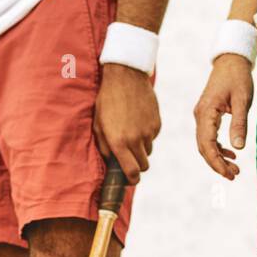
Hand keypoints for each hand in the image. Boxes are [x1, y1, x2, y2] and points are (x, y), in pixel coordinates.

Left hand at [94, 64, 159, 182]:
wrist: (126, 76)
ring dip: (141, 148)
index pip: (132, 172)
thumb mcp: (98, 124)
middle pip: (144, 165)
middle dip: (137, 165)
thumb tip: (111, 163)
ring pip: (149, 151)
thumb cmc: (107, 100)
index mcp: (119, 142)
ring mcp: (149, 132)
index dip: (131, 180)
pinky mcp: (157, 123)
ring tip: (131, 132)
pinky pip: (153, 137)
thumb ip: (104, 146)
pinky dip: (147, 134)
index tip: (129, 178)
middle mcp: (136, 140)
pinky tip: (138, 120)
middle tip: (129, 157)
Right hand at [193, 54, 253, 179]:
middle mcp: (200, 116)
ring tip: (235, 169)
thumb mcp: (242, 101)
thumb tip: (238, 148)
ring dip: (218, 158)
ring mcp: (201, 116)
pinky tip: (231, 154)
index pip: (207, 144)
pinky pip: (209, 137)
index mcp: (206, 112)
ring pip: (205, 144)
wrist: (230, 61)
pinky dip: (218, 148)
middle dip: (217, 164)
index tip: (229, 174)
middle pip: (204, 148)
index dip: (217, 162)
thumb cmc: (237, 78)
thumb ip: (239, 124)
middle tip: (234, 176)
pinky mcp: (207, 115)